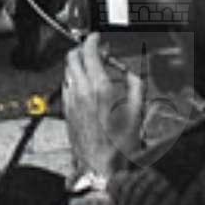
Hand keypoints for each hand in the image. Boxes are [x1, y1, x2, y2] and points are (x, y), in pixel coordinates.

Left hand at [62, 36, 145, 180]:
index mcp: (99, 87)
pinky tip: (86, 87)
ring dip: (78, 64)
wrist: (100, 167)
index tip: (98, 38)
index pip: (88, 51)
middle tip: (95, 50)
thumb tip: (133, 72)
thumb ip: (136, 85)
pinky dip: (74, 79)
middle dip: (82, 49)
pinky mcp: (66, 111)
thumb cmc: (119, 146)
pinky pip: (66, 86)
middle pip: (72, 56)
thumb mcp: (138, 111)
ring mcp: (71, 101)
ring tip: (92, 68)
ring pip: (67, 71)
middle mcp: (81, 91)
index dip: (92, 39)